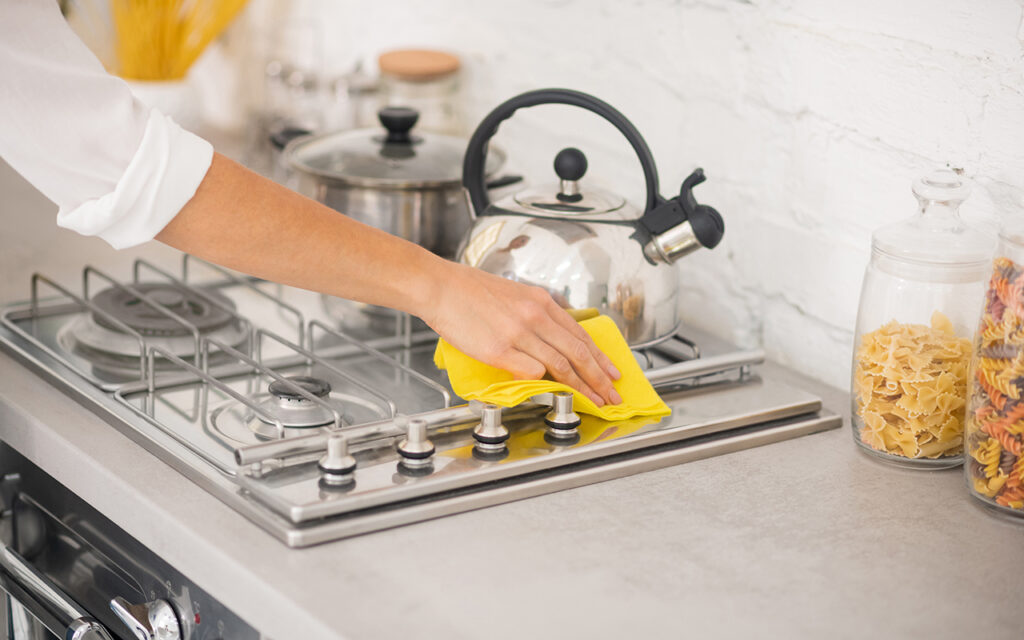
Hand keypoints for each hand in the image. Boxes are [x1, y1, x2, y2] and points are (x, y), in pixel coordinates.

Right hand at [421, 262, 622, 405]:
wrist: (440, 287)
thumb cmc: (469, 291)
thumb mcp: (514, 293)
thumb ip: (535, 312)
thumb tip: (552, 335)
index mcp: (541, 301)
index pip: (580, 335)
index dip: (600, 358)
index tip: (612, 373)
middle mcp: (535, 316)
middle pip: (578, 353)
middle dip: (600, 378)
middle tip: (613, 395)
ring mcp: (519, 334)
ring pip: (562, 365)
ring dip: (582, 387)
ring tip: (594, 401)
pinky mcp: (499, 350)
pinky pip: (532, 371)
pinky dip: (546, 384)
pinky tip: (555, 395)